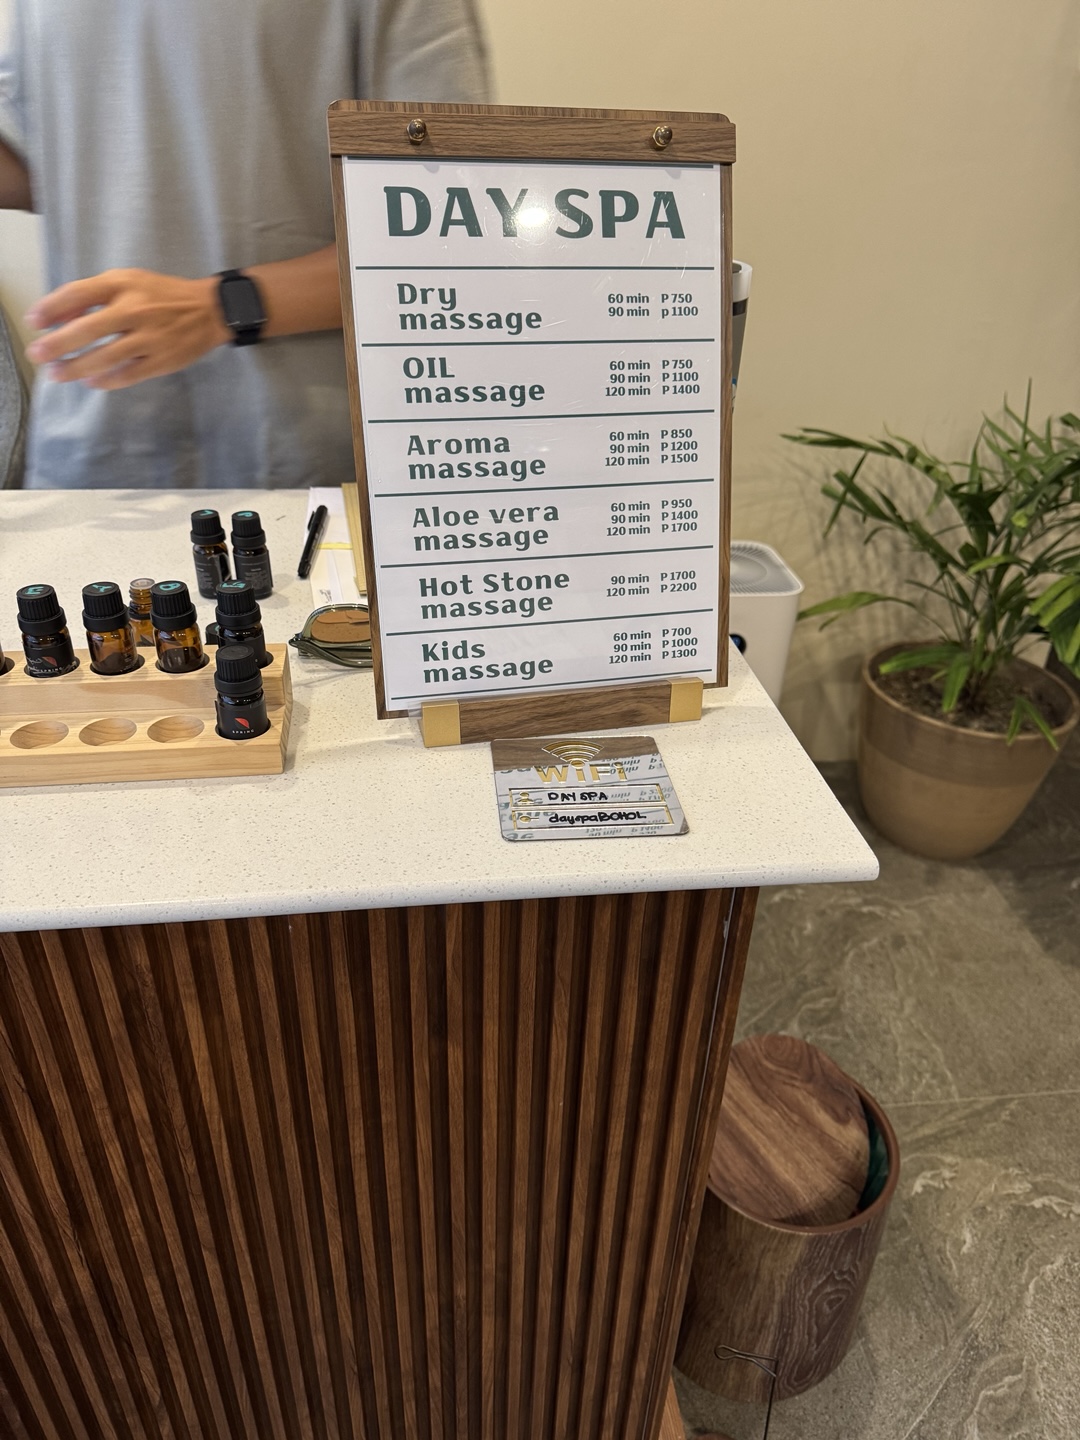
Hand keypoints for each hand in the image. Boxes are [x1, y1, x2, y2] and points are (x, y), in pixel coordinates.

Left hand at [25, 269, 231, 388]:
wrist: (210, 310)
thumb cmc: (162, 295)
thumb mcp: (129, 282)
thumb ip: (96, 296)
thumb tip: (62, 316)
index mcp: (124, 285)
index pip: (80, 293)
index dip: (52, 307)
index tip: (34, 322)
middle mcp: (136, 309)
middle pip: (89, 328)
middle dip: (58, 343)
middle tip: (37, 354)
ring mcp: (150, 337)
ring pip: (107, 356)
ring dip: (77, 367)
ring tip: (57, 374)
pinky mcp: (163, 360)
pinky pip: (129, 374)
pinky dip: (107, 380)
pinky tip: (91, 382)